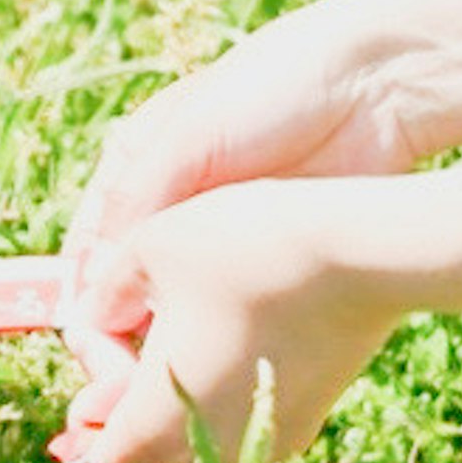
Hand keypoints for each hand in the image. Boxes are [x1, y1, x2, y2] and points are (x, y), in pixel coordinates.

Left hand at [53, 172, 461, 462]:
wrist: (367, 252)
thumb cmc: (245, 247)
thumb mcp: (147, 247)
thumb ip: (102, 295)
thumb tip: (94, 317)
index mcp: (159, 427)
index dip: (86, 417)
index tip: (112, 347)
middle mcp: (212, 454)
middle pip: (144, 451)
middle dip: (131, 394)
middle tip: (147, 317)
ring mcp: (266, 442)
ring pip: (196, 432)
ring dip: (181, 385)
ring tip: (198, 310)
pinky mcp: (306, 419)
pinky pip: (242, 417)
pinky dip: (227, 382)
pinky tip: (243, 319)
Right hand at [58, 0, 441, 375]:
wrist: (375, 85)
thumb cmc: (272, 90)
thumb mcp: (187, 136)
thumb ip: (134, 204)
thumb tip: (92, 285)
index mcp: (137, 169)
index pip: (90, 252)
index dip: (86, 301)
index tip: (93, 344)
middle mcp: (173, 209)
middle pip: (131, 290)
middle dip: (125, 333)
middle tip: (130, 377)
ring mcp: (224, 239)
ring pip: (180, 308)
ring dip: (173, 342)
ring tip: (173, 377)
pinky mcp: (270, 259)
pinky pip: (232, 310)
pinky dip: (221, 338)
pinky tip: (220, 363)